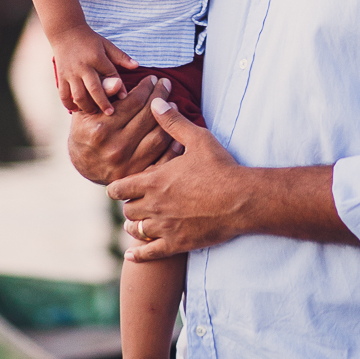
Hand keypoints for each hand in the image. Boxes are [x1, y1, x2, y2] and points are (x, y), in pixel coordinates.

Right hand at [52, 23, 138, 114]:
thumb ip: (121, 57)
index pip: (111, 74)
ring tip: (94, 112)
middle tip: (111, 113)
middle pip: (94, 89)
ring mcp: (70, 73)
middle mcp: (83, 66)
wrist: (65, 32)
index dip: (119, 87)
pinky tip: (76, 110)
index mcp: (97, 58)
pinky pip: (64, 94)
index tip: (125, 98)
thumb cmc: (90, 40)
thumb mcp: (107, 45)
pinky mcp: (61, 76)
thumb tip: (137, 65)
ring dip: (87, 106)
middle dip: (103, 103)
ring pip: (78, 95)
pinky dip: (69, 104)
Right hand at [68, 76, 175, 183]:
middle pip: (148, 117)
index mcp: (101, 129)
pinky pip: (163, 159)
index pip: (134, 102)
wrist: (83, 164)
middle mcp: (115, 148)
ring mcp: (128, 164)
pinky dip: (173, 144)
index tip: (152, 79)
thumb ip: (102, 93)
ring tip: (172, 104)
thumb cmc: (86, 130)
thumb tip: (118, 82)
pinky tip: (177, 130)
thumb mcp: (86, 109)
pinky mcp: (138, 176)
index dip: (147, 87)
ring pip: (158, 137)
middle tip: (165, 84)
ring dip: (170, 119)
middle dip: (160, 96)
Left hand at [109, 99, 244, 260]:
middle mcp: (154, 206)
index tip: (120, 187)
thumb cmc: (220, 167)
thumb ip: (173, 122)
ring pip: (135, 231)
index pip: (119, 188)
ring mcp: (164, 227)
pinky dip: (137, 255)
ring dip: (134, 226)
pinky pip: (149, 254)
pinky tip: (132, 254)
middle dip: (129, 205)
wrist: (242, 199)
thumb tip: (156, 102)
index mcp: (154, 181)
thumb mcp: (197, 138)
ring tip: (139, 222)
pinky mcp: (176, 244)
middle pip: (127, 210)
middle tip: (136, 202)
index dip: (117, 188)